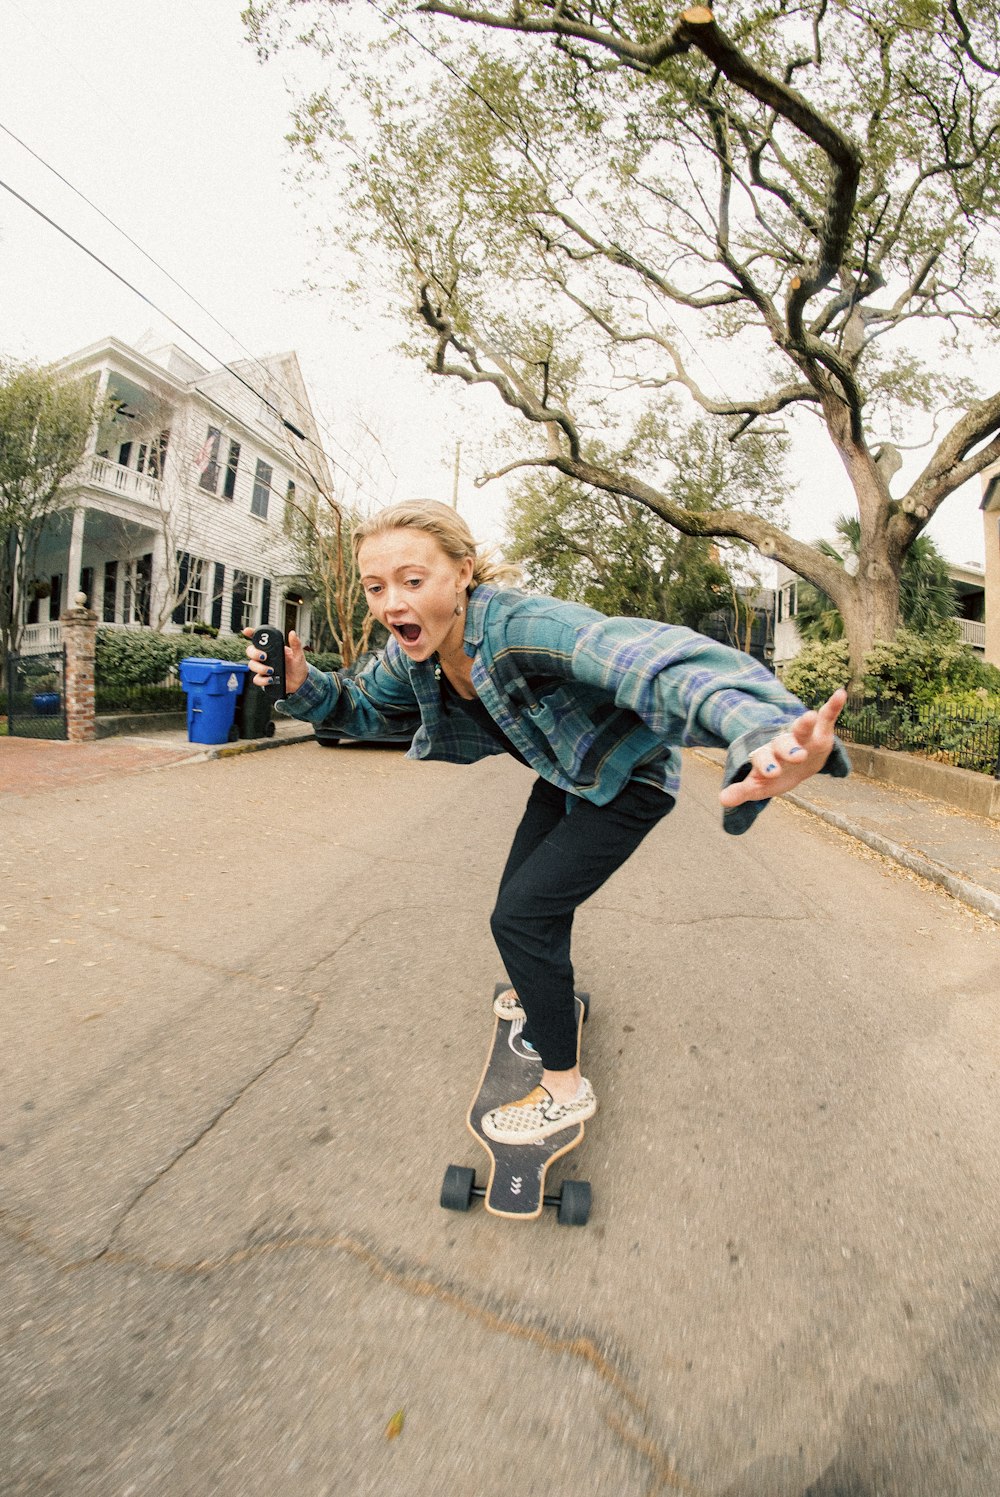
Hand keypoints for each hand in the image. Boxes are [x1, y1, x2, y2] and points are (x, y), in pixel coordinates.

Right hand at [243, 628, 307, 694]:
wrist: (299, 682)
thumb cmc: (298, 666)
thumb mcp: (298, 654)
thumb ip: (295, 644)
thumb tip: (292, 633)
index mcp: (272, 648)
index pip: (259, 639)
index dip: (251, 633)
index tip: (247, 631)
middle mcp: (265, 657)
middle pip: (251, 651)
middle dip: (254, 653)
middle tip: (264, 657)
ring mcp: (263, 667)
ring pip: (252, 665)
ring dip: (260, 668)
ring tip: (271, 671)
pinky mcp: (264, 678)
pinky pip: (257, 679)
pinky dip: (263, 680)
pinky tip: (271, 679)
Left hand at [718, 689, 846, 810]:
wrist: (793, 765)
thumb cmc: (774, 776)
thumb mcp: (759, 785)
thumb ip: (742, 790)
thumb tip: (722, 800)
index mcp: (766, 756)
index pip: (764, 759)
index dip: (767, 765)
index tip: (772, 773)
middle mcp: (782, 744)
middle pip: (783, 744)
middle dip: (789, 750)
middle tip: (797, 757)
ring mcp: (801, 736)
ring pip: (801, 728)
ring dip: (805, 723)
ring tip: (810, 715)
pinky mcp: (820, 732)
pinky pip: (826, 716)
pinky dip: (833, 706)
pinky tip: (840, 693)